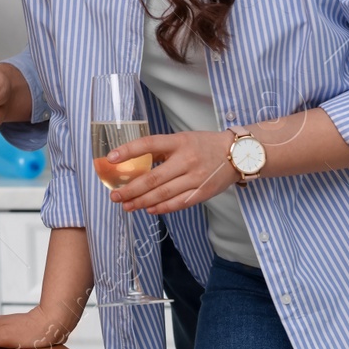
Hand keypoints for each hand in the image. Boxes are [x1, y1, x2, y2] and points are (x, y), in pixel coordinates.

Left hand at [108, 130, 237, 214]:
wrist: (238, 154)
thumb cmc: (204, 145)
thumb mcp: (182, 139)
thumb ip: (161, 150)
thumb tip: (133, 162)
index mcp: (179, 142)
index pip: (149, 144)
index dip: (128, 151)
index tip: (110, 159)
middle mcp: (186, 160)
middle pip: (153, 177)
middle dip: (131, 189)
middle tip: (115, 196)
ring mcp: (196, 177)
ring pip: (164, 193)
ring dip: (142, 202)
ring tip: (126, 206)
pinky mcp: (204, 192)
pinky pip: (179, 202)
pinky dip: (163, 208)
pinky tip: (149, 209)